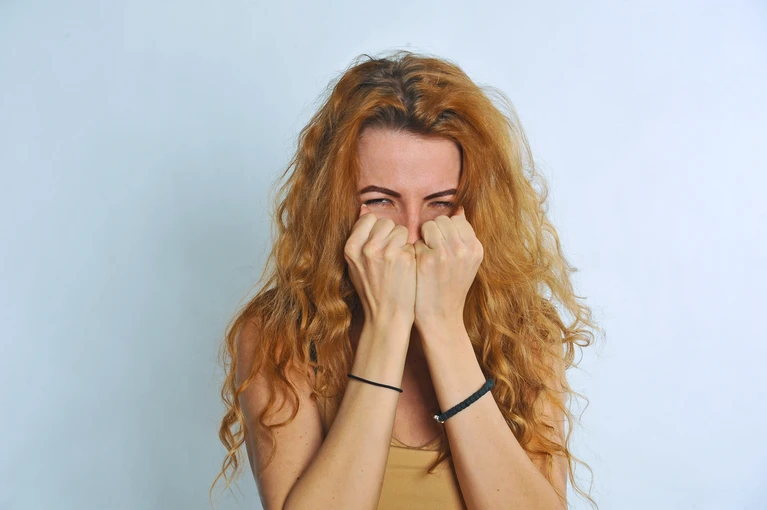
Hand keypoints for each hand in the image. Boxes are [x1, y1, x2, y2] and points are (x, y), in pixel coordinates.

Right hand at [344, 203, 416, 324]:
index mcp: (351, 248)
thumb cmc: (372, 290)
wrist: (386, 316)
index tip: (380, 244)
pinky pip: (412, 242)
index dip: (377, 230)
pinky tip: (407, 269)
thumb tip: (365, 208)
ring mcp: (386, 252)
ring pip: (401, 229)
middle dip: (391, 235)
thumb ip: (359, 238)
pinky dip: (412, 253)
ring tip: (398, 262)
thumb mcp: (355, 265)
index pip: (368, 218)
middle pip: (385, 222)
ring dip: (403, 243)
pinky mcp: (405, 257)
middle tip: (390, 256)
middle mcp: (367, 248)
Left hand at [413, 206, 482, 328]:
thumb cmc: (450, 288)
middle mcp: (462, 249)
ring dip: (423, 238)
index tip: (443, 245)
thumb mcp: (466, 263)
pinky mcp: (426, 259)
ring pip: (428, 225)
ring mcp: (445, 253)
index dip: (446, 230)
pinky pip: (416, 240)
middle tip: (432, 251)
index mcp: (475, 249)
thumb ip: (464, 238)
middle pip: (442, 220)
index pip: (458, 220)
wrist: (440, 317)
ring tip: (426, 256)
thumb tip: (459, 210)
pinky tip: (419, 267)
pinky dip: (415, 251)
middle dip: (434, 231)